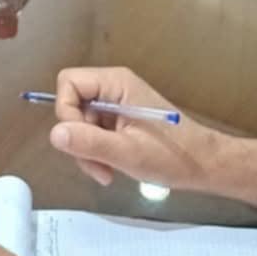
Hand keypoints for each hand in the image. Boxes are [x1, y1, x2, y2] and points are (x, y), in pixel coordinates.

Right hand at [48, 66, 223, 192]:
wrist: (202, 164)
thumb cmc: (171, 155)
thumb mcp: (127, 152)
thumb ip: (90, 142)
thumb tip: (54, 134)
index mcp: (116, 83)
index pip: (69, 83)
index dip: (66, 112)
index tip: (79, 141)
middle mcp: (113, 87)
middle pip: (72, 104)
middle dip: (78, 138)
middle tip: (97, 166)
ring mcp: (116, 104)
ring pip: (80, 122)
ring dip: (87, 151)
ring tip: (107, 173)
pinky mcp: (119, 120)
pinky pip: (93, 132)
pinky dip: (97, 152)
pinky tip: (112, 168)